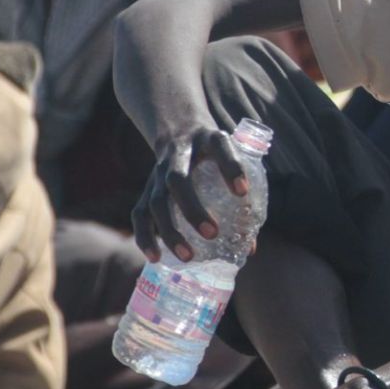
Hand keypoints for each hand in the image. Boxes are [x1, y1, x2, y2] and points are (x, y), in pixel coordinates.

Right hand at [131, 124, 249, 261]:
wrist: (180, 130)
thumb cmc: (216, 155)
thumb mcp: (233, 160)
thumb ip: (244, 196)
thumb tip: (249, 248)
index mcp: (209, 140)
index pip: (221, 148)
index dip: (231, 168)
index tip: (243, 192)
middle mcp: (180, 154)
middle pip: (178, 180)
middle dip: (192, 209)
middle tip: (212, 234)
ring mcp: (159, 171)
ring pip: (157, 201)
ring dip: (170, 230)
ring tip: (188, 256)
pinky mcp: (147, 188)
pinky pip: (140, 213)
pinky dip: (145, 236)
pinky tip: (156, 258)